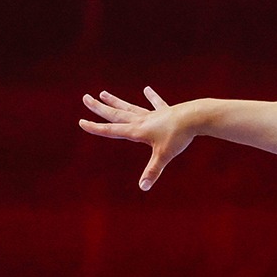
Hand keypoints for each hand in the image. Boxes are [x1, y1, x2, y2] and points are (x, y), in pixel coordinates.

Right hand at [78, 86, 192, 190]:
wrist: (195, 117)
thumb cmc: (179, 137)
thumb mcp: (164, 156)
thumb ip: (153, 171)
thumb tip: (143, 187)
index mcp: (137, 130)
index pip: (112, 130)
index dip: (96, 128)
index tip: (81, 122)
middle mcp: (142, 120)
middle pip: (116, 114)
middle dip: (99, 108)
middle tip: (85, 98)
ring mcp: (153, 114)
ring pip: (130, 107)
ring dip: (116, 101)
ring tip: (103, 93)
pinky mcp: (165, 111)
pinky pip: (156, 103)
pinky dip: (151, 97)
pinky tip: (147, 89)